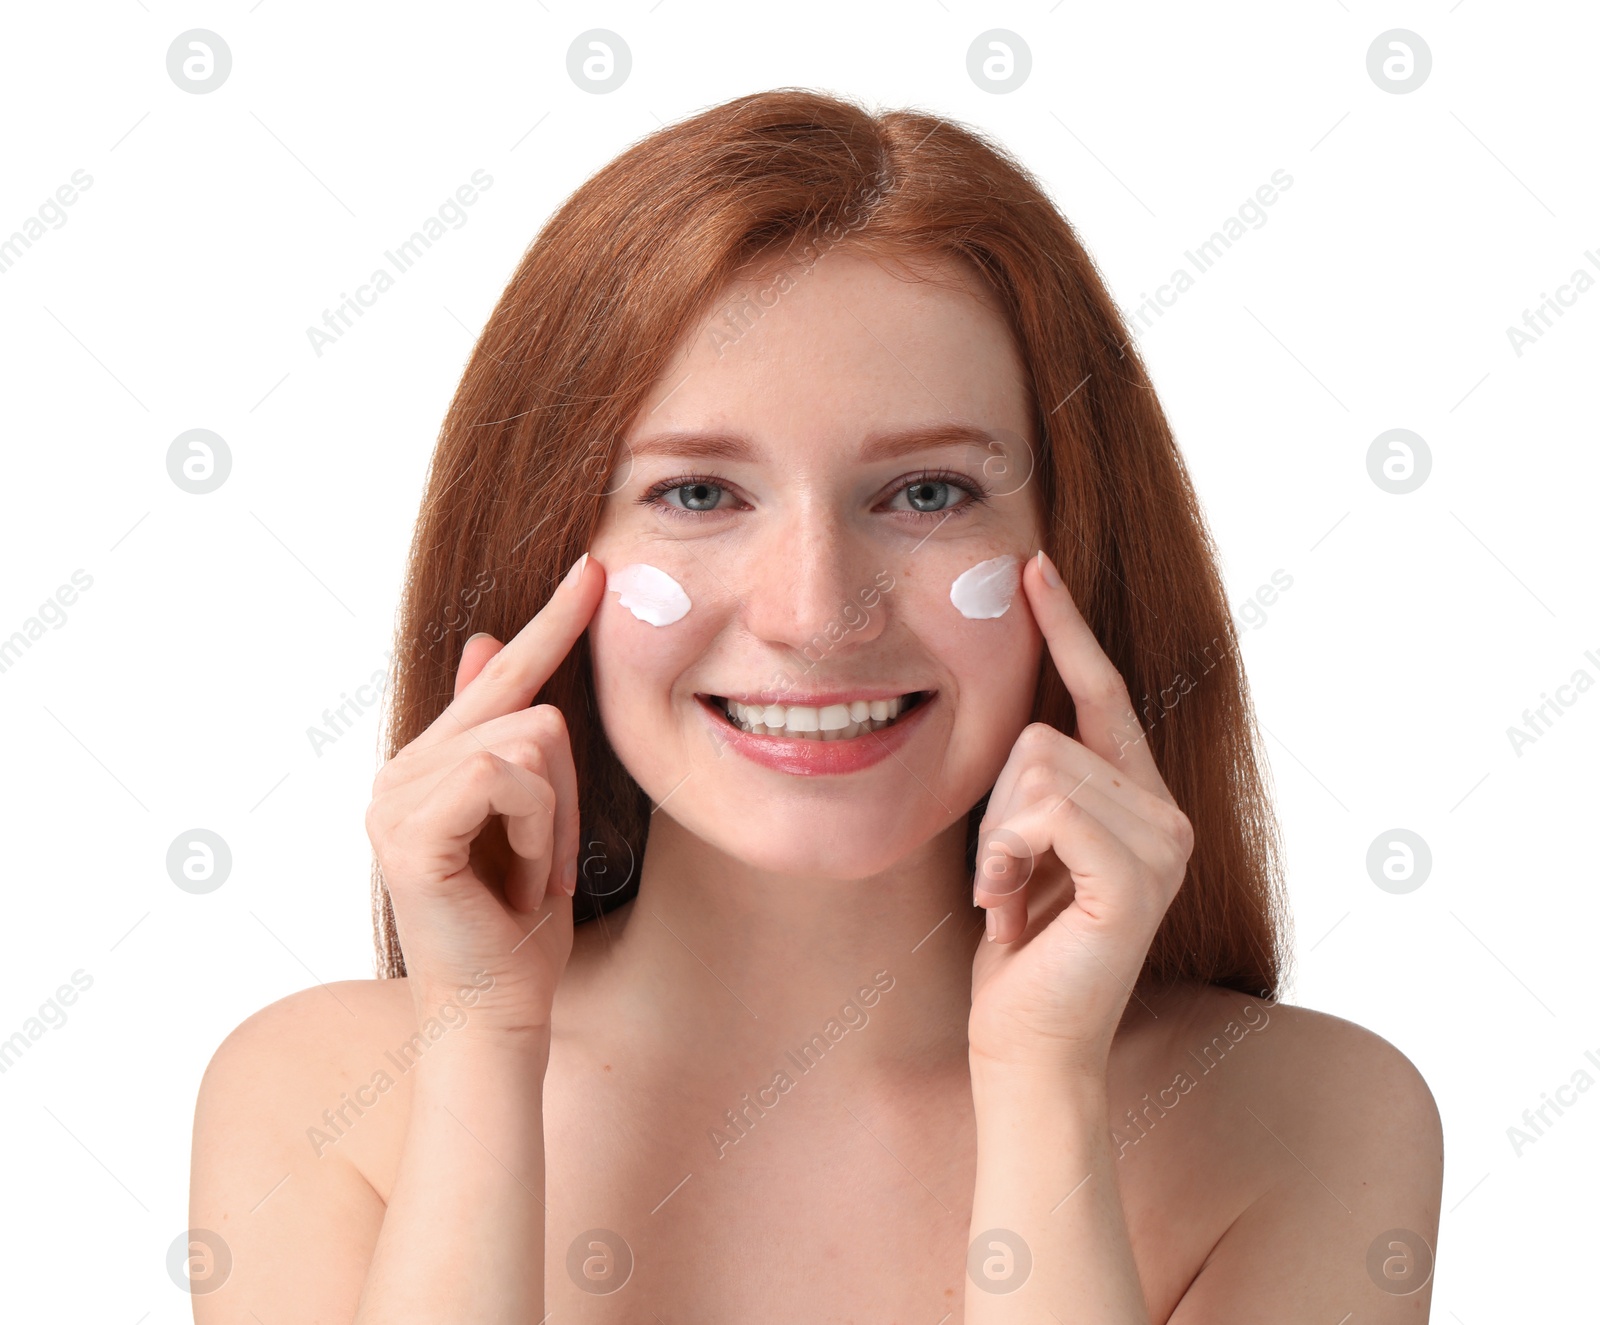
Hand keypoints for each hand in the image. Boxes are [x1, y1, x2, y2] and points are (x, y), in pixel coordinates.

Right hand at [364, 553, 602, 1037]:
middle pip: (531, 708)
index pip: (502, 676)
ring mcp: (396, 797)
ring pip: (531, 739)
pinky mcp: (410, 828)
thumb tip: (485, 642)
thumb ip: (509, 738)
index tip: (592, 568)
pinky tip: (515, 880)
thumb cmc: (519, 934)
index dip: (551, 622)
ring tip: (524, 875)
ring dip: (554, 817)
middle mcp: (401, 772)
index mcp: (429, 767)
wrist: (498, 1018)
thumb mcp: (533, 822)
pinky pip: (510, 775)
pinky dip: (538, 830)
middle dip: (564, 792)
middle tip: (539, 867)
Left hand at [968, 550, 1193, 1078]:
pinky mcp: (1135, 878)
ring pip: (1037, 769)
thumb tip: (1022, 712)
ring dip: (996, 839)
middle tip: (1005, 877)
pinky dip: (1004, 857)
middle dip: (996, 807)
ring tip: (1012, 894)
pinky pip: (1044, 810)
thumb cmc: (1019, 945)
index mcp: (1141, 798)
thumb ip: (1040, 777)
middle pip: (1046, 733)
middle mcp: (1165, 814)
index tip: (1034, 568)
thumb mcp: (1024, 841)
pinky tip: (1012, 906)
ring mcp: (1160, 845)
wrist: (1029, 1043)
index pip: (1103, 690)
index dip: (1067, 627)